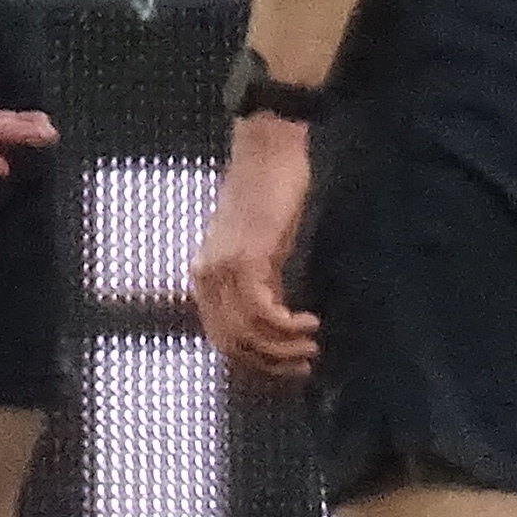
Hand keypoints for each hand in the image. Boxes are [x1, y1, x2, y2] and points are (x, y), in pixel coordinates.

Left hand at [192, 109, 317, 373]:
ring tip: (311, 346)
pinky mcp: (246, 260)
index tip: (286, 364)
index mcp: (204, 276)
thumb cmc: (269, 193)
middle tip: (304, 363)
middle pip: (232, 344)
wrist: (268, 152)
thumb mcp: (261, 247)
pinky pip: (263, 313)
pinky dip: (288, 327)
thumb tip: (275, 318)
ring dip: (283, 349)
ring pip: (248, 334)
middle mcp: (206, 277)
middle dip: (270, 362)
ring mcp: (223, 269)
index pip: (221, 337)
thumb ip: (261, 281)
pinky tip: (310, 323)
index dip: (255, 359)